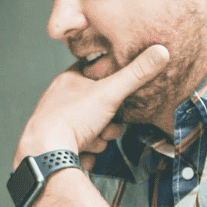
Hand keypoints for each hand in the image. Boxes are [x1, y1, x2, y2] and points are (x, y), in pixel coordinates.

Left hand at [14, 44, 169, 166]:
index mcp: (67, 81)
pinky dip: (86, 153)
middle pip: (96, 106)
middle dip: (108, 120)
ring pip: (90, 129)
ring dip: (98, 139)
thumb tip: (160, 52)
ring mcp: (56, 124)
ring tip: (93, 140)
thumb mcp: (110, 92)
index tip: (118, 92)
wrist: (46, 154)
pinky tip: (83, 154)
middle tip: (108, 124)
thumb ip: (136, 74)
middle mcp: (59, 101)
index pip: (93, 72)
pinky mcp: (56, 146)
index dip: (110, 83)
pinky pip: (80, 149)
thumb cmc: (71, 119)